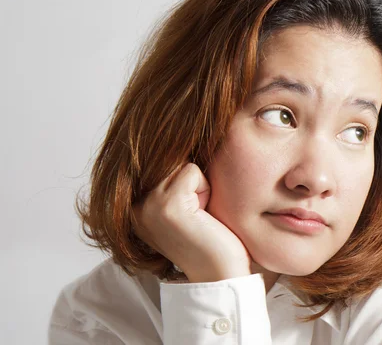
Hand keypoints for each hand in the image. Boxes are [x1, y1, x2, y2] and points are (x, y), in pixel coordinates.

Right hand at [132, 162, 251, 281]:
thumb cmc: (209, 238)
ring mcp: (147, 205)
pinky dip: (205, 189)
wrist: (220, 273)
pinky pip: (193, 171)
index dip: (185, 181)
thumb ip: (169, 179)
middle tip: (196, 215)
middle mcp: (133, 206)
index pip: (159, 162)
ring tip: (199, 215)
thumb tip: (174, 137)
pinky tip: (203, 216)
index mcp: (131, 206)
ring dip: (199, 185)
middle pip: (170, 160)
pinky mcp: (167, 205)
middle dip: (192, 181)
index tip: (189, 213)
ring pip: (181, 164)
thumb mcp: (181, 203)